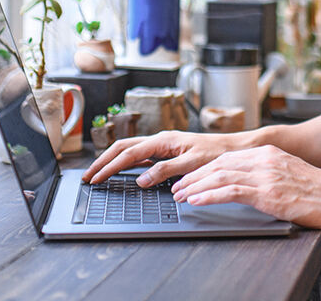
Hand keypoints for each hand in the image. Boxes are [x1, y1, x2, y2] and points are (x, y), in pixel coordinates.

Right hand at [83, 130, 245, 185]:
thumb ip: (166, 171)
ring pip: (129, 150)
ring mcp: (162, 145)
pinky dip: (125, 163)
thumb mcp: (192, 164)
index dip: (110, 167)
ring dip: (112, 160)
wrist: (232, 148)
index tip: (96, 178)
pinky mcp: (166, 151)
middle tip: (87, 176)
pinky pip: (140, 156)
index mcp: (164, 140)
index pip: (129, 154)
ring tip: (97, 174)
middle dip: (103, 161)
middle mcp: (160, 140)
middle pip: (123, 147)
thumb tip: (141, 180)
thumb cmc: (217, 154)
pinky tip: (120, 171)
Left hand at [170, 145, 320, 229]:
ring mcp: (264, 174)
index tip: (192, 177)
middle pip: (220, 164)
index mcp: (269, 152)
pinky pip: (229, 191)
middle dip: (195, 176)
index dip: (207, 168)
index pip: (229, 157)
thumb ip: (267, 172)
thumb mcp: (288, 172)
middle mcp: (264, 159)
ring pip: (220, 176)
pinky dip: (208, 196)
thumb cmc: (316, 189)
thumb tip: (247, 183)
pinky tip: (196, 201)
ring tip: (181, 195)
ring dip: (196, 186)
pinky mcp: (265, 192)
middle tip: (179, 187)